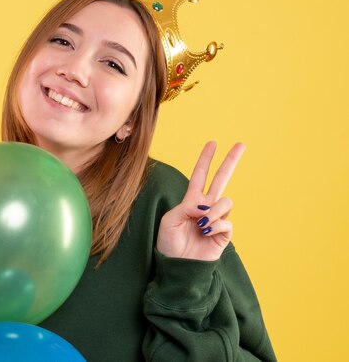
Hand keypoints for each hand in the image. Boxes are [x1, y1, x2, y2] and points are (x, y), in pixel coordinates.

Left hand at [156, 141, 245, 260]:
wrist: (177, 267)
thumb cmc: (169, 244)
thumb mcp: (169, 220)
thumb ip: (185, 207)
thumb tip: (204, 206)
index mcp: (191, 201)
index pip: (200, 175)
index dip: (205, 159)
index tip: (212, 143)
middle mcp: (206, 207)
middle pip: (221, 179)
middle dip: (230, 161)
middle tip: (241, 144)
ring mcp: (217, 219)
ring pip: (226, 201)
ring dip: (214, 211)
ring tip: (202, 224)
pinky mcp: (224, 234)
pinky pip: (227, 222)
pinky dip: (216, 225)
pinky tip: (207, 232)